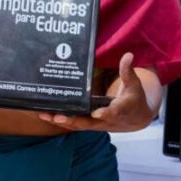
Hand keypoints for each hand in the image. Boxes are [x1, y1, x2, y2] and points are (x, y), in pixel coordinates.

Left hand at [36, 52, 156, 131]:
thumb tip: (128, 55)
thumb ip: (128, 71)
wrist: (136, 119)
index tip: (97, 113)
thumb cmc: (134, 98)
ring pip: (78, 125)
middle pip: (88, 123)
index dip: (105, 113)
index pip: (113, 113)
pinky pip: (74, 124)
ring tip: (44, 115)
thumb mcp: (134, 84)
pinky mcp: (90, 125)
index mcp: (121, 109)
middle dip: (73, 120)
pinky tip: (46, 115)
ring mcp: (97, 124)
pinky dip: (61, 120)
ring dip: (61, 121)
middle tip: (57, 117)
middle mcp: (107, 120)